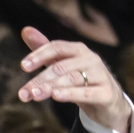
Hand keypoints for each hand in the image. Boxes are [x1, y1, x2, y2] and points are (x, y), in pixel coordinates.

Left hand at [16, 27, 131, 132]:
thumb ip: (45, 51)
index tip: (23, 66)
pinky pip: (87, 93)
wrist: (110, 102)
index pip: (57, 47)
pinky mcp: (106, 93)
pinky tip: (56, 96)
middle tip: (23, 93)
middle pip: (61, 66)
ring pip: (72, 79)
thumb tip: (25, 30)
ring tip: (35, 96)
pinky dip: (70, 94)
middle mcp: (91, 59)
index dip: (39, 55)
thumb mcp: (63, 66)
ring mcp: (100, 75)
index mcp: (78, 50)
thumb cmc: (83, 81)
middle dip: (40, 79)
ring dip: (50, 87)